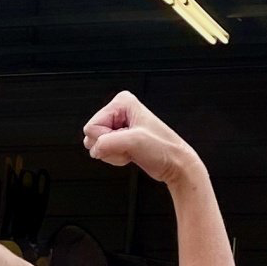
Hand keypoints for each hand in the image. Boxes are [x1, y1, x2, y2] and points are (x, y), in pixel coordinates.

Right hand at [83, 93, 199, 184]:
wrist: (174, 163)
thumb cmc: (162, 148)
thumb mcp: (134, 141)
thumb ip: (107, 142)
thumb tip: (94, 149)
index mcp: (122, 102)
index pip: (92, 126)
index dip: (106, 138)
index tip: (126, 139)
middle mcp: (119, 111)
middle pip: (92, 135)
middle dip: (108, 147)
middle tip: (128, 145)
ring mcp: (118, 126)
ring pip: (97, 145)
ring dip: (112, 153)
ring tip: (131, 150)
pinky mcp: (119, 139)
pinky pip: (103, 152)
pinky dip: (115, 158)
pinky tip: (129, 154)